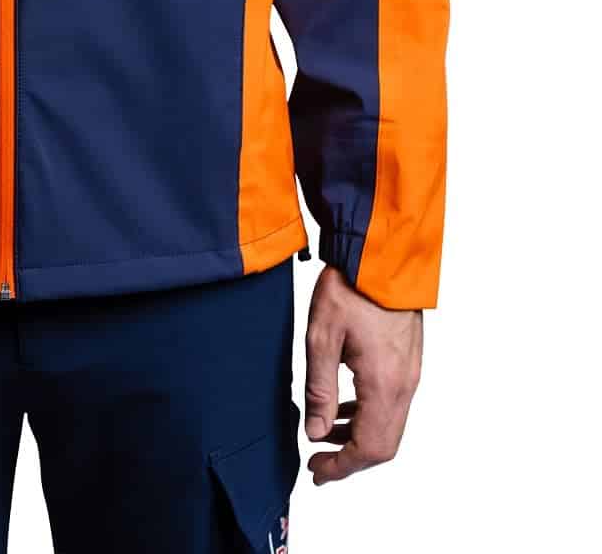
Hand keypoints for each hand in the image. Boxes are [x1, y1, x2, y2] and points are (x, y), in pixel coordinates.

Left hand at [303, 262, 422, 484]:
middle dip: (350, 459)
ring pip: (389, 426)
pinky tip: (343, 407)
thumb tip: (315, 433)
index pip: (369, 448)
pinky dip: (368, 416)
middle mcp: (404, 385)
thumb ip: (319, 390)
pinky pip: (392, 404)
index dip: (342, 467)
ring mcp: (410, 374)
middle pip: (383, 445)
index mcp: (384, 384)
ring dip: (358, 438)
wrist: (379, 254)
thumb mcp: (321, 337)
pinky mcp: (408, 362)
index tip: (317, 471)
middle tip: (318, 462)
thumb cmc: (349, 287)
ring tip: (324, 434)